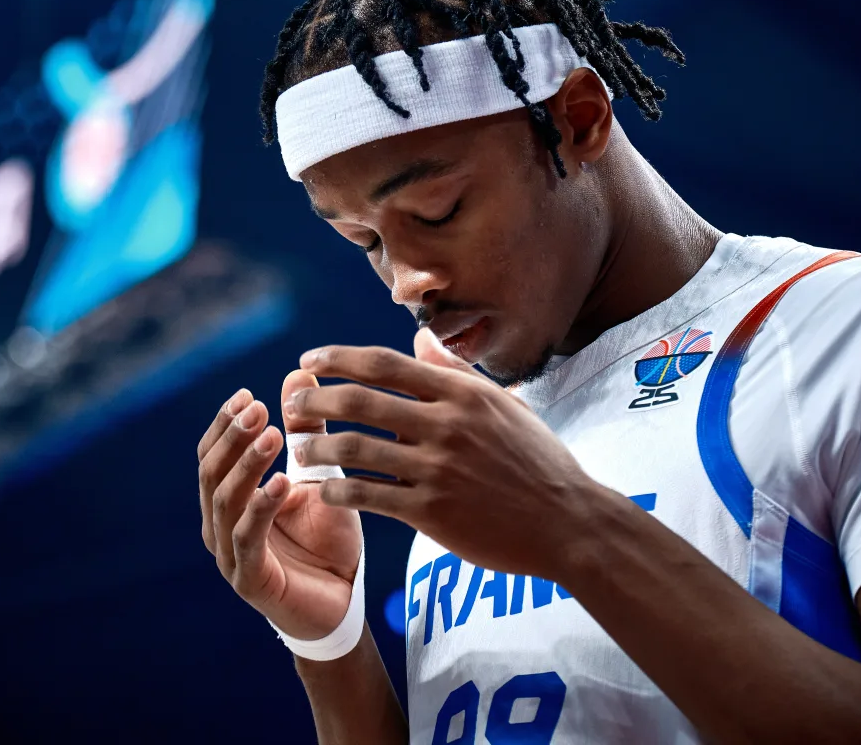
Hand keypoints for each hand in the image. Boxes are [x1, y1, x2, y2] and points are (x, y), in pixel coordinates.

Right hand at [197, 373, 362, 639]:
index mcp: (229, 499)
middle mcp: (218, 524)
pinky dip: (260, 508)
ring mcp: (230, 554)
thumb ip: (307, 433)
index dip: (225, 424)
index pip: (212, 453)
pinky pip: (247, 539)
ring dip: (245, 465)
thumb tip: (299, 372)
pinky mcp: (250, 580)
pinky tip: (281, 483)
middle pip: (211, 471)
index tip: (248, 395)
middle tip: (258, 409)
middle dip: (232, 437)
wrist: (342, 603)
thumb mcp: (319, 477)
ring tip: (270, 437)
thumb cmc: (325, 540)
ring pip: (224, 501)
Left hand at [285, 328, 597, 581]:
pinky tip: (324, 490)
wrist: (569, 523)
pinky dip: (338, 490)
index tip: (308, 361)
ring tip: (299, 448)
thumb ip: (456, 372)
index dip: (338, 359)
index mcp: (462, 395)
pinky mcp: (433, 513)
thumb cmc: (539, 462)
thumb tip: (419, 335)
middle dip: (316, 399)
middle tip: (291, 403)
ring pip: (356, 449)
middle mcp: (447, 425)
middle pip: (360, 401)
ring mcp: (438, 470)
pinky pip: (369, 497)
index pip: (385, 364)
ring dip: (319, 446)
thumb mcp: (505, 406)